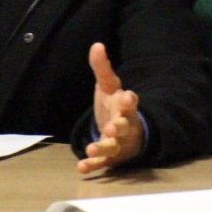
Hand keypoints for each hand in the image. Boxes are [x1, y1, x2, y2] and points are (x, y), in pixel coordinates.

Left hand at [79, 42, 144, 174]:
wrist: (126, 135)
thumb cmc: (116, 108)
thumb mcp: (109, 88)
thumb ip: (103, 69)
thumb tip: (96, 45)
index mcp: (126, 108)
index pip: (131, 103)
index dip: (129, 101)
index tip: (127, 97)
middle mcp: (125, 126)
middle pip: (125, 127)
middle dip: (119, 127)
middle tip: (112, 128)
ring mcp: (119, 144)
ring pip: (114, 147)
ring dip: (104, 147)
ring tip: (92, 147)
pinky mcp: (111, 158)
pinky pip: (103, 163)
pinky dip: (93, 165)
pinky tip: (81, 167)